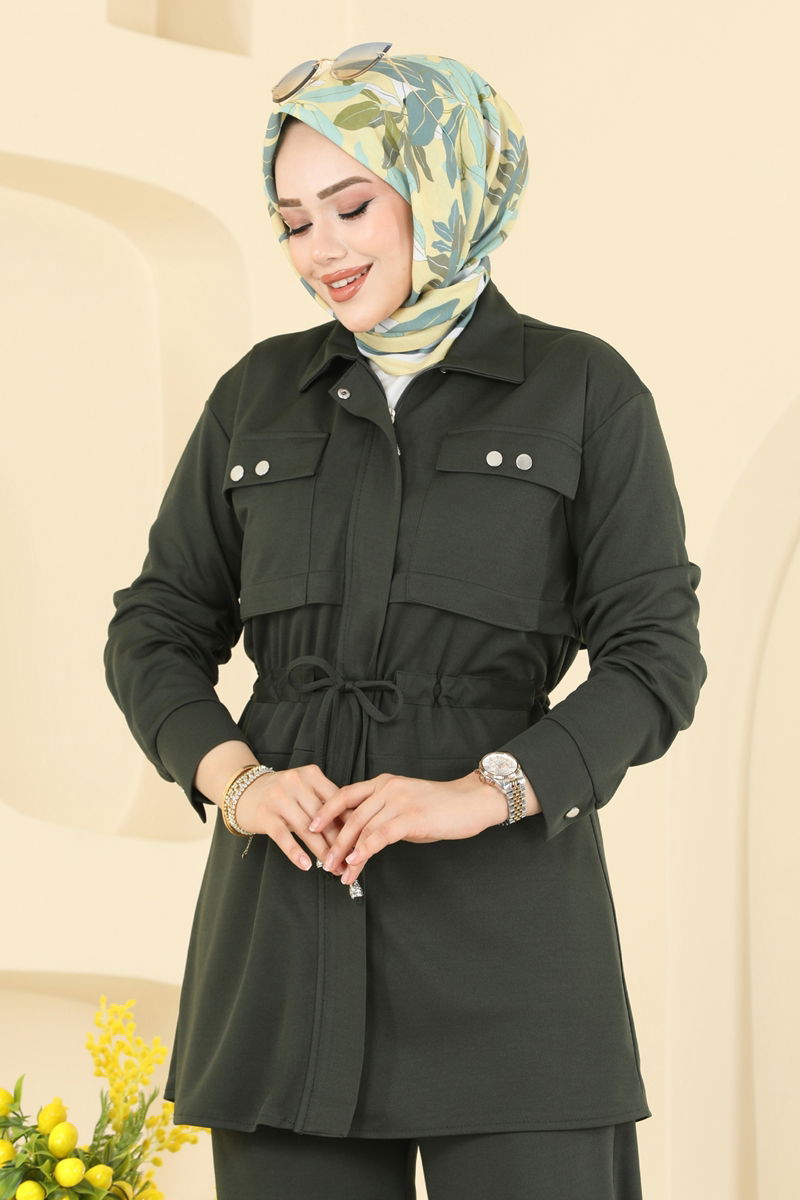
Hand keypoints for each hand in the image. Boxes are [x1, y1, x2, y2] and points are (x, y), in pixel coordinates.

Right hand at [233, 764, 348, 873]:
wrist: (243, 791)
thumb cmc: (281, 795)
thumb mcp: (304, 791)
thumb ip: (325, 805)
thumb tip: (352, 831)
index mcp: (311, 775)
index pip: (337, 801)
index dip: (350, 824)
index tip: (360, 843)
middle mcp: (296, 782)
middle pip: (324, 817)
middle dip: (338, 842)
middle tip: (348, 861)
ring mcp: (279, 797)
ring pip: (306, 829)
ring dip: (321, 851)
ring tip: (331, 867)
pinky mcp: (264, 814)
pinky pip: (283, 836)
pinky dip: (295, 852)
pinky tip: (306, 865)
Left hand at [308, 772, 510, 886]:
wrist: (471, 802)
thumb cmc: (441, 807)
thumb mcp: (407, 805)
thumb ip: (384, 815)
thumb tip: (363, 837)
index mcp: (384, 782)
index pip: (345, 794)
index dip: (326, 811)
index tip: (310, 828)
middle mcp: (387, 788)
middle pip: (350, 816)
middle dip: (333, 842)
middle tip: (325, 862)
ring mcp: (398, 801)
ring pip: (362, 829)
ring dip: (347, 853)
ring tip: (340, 871)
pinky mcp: (410, 817)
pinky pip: (379, 836)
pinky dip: (364, 851)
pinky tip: (357, 863)